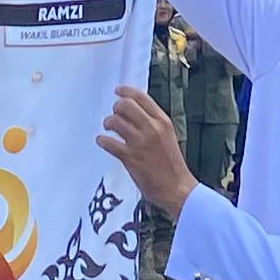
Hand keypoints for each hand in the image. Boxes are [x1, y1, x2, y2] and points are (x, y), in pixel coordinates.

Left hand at [95, 89, 195, 213]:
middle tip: (114, 115)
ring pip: (115, 121)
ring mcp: (140, 143)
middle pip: (125, 105)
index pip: (142, 97)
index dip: (126, 91)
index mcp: (163, 121)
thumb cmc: (172, 165)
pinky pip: (109, 143)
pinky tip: (102, 142)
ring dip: (108, 123)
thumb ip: (154, 124)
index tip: (118, 91)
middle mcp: (152, 128)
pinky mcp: (130, 158)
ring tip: (108, 129)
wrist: (177, 188)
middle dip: (116, 108)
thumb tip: (135, 113)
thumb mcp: (168, 137)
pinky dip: (102, 140)